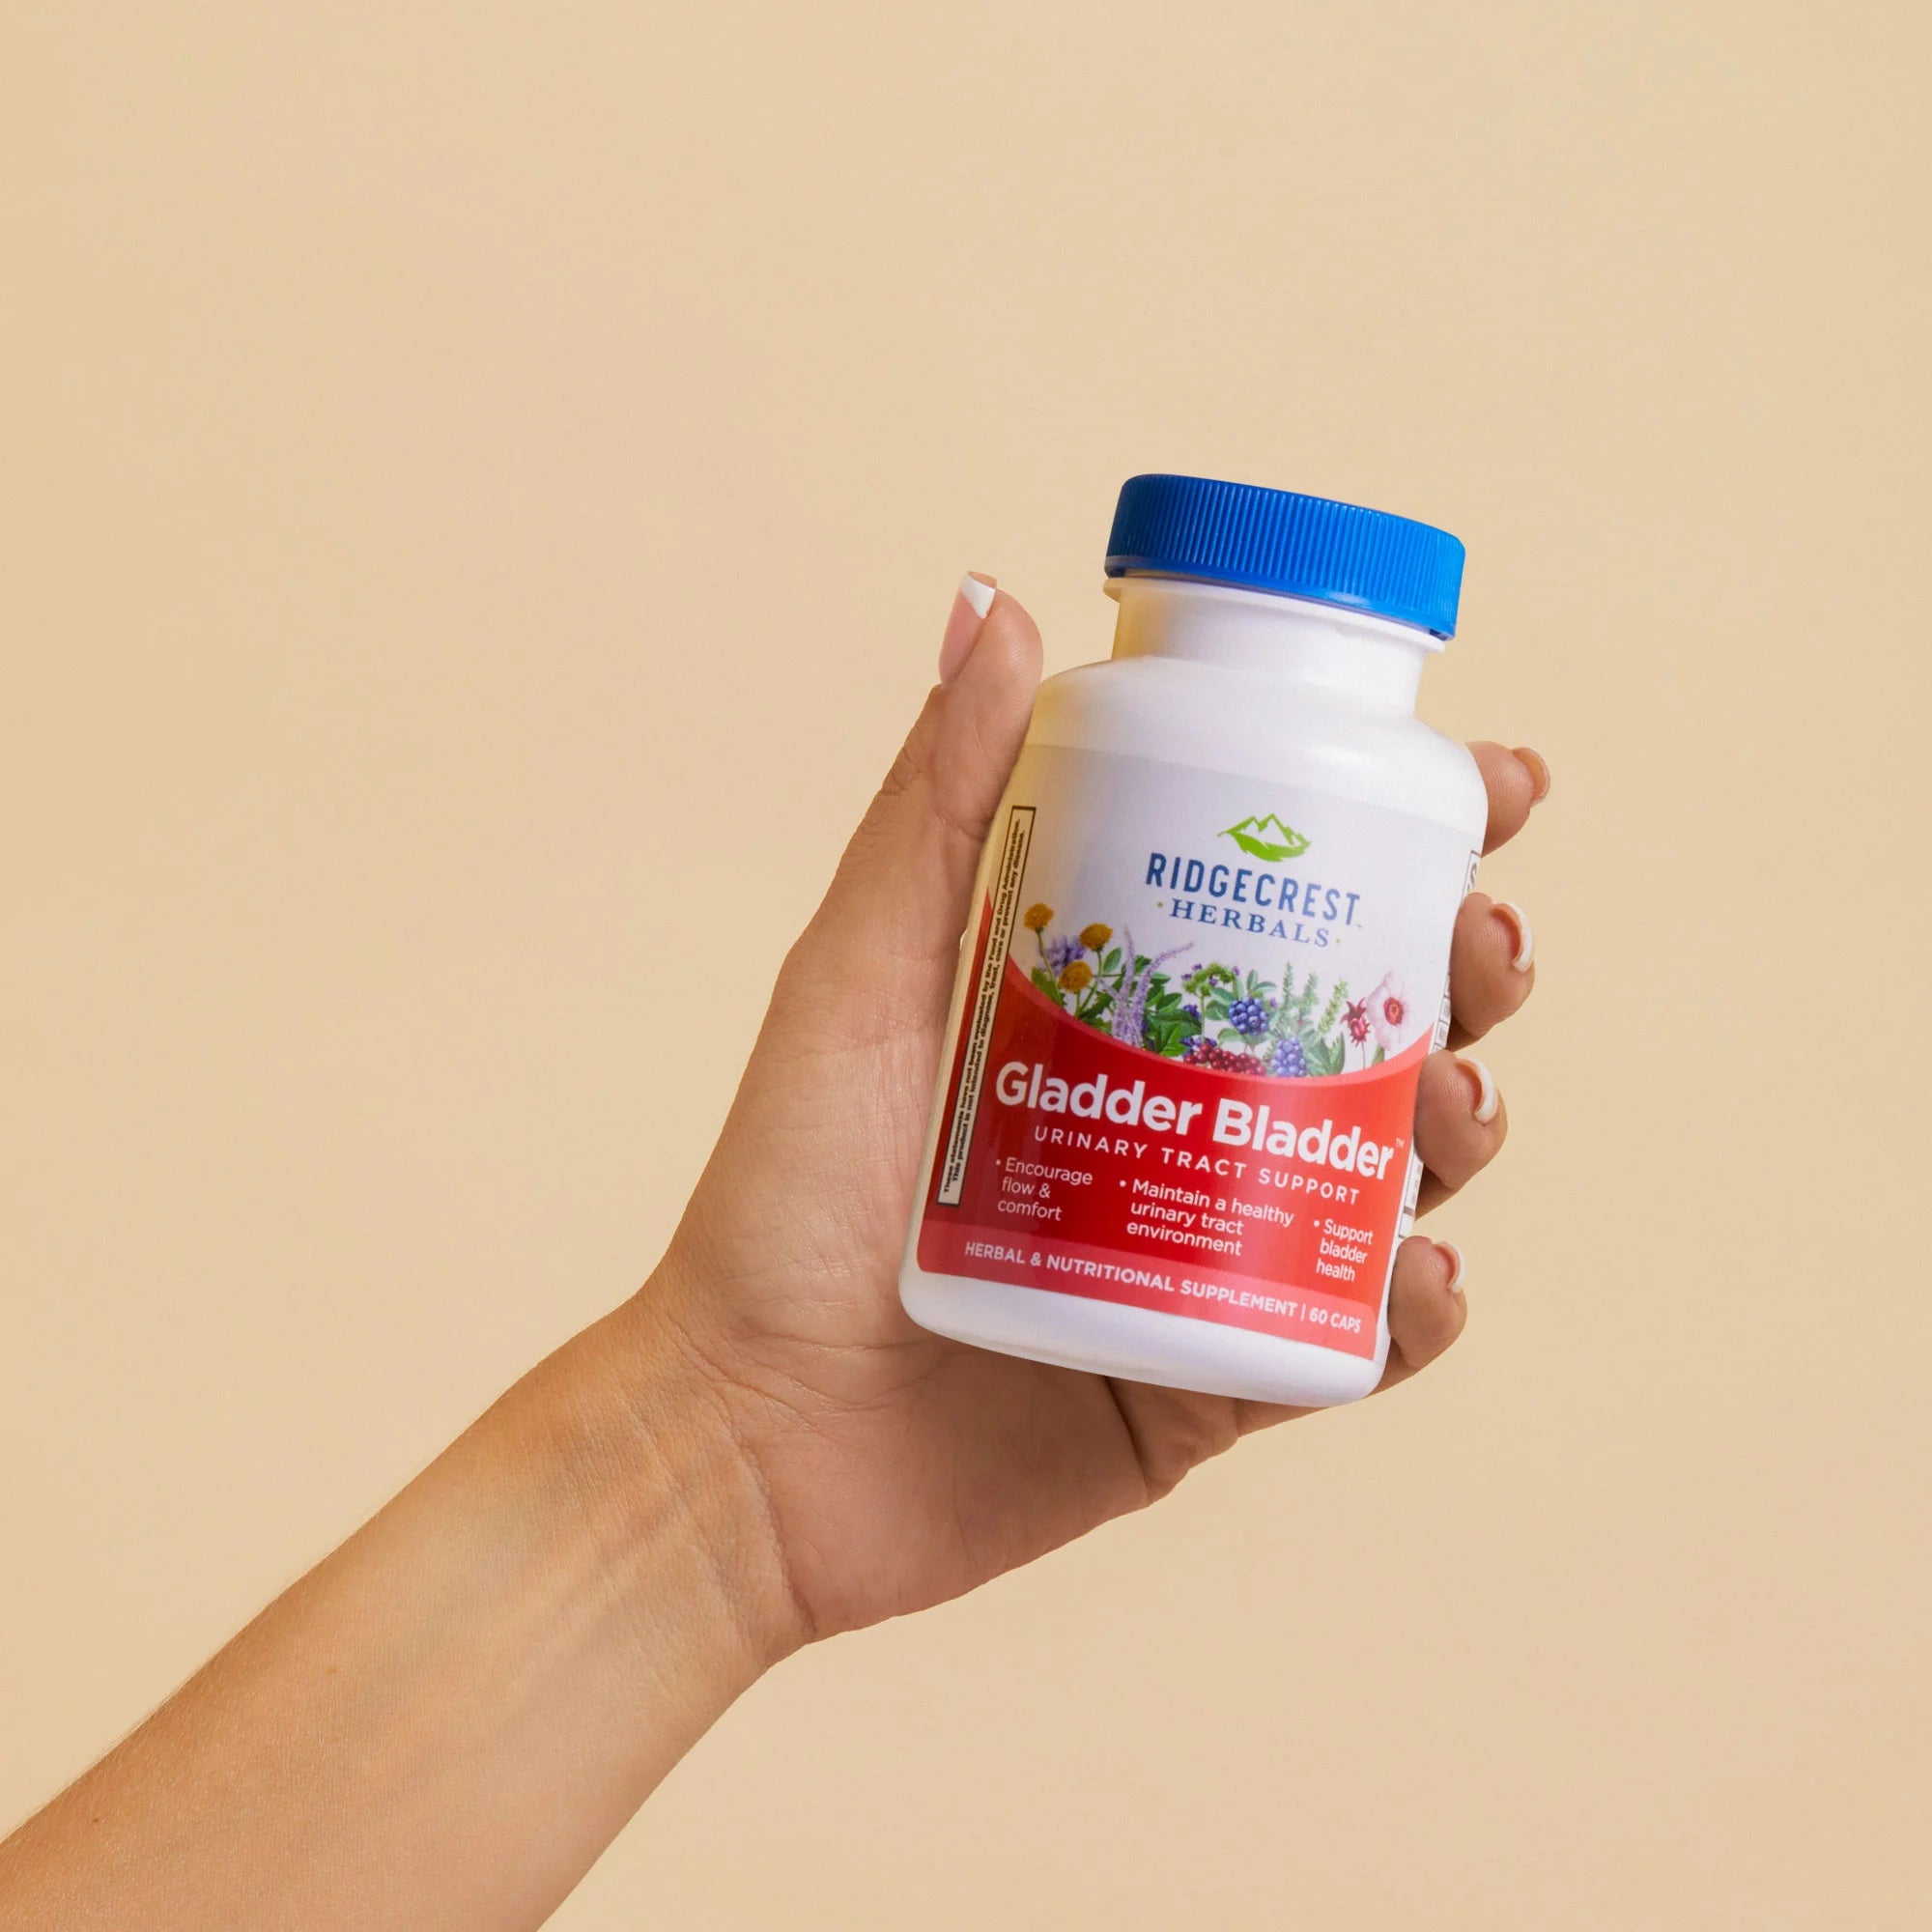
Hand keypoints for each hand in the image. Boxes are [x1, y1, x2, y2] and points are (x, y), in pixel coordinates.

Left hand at [630, 582, 1544, 1650]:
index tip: (1496, 781)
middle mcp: (1178, 1113)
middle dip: (1466, 967)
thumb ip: (933, 801)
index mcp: (1111, 1000)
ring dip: (1462, 1119)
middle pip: (1372, 1017)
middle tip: (1485, 941)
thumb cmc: (780, 1195)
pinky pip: (1346, 1343)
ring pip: (1383, 1168)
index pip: (1284, 892)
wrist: (748, 1440)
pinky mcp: (1212, 1382)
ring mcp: (1203, 1248)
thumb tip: (992, 596)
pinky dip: (1409, 1311)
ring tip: (1456, 1093)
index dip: (1406, 827)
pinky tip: (1424, 1274)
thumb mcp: (862, 973)